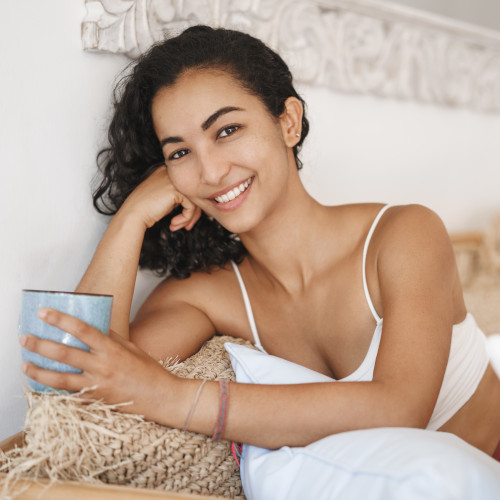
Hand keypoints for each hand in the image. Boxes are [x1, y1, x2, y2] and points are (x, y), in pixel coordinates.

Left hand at [19, 308, 178, 419]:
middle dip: (41, 345)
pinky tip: (42, 385)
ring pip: (60, 379)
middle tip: (25, 337)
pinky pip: (69, 395)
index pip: (82, 330)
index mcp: (112, 349)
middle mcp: (102, 366)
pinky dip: (54, 390)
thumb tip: (92, 328)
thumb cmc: (148, 371)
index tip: (44, 312)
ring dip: (39, 371)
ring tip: (25, 364)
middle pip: (64, 353)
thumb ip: (110, 338)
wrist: (160, 397)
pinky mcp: (95, 400)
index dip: (60, 320)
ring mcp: (97, 385)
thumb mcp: (131, 348)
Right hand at [121, 166, 200, 230]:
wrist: (133, 214)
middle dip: (192, 213)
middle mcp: (171, 173)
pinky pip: (191, 206)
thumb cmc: (145, 209)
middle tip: (186, 226)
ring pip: (194, 200)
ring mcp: (174, 180)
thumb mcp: (165, 199)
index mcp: (166, 173)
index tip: (186, 218)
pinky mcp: (177, 190)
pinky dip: (185, 218)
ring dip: (188, 217)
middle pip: (192, 193)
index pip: (186, 187)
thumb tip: (197, 206)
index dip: (189, 205)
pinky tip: (173, 223)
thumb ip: (179, 198)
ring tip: (177, 226)